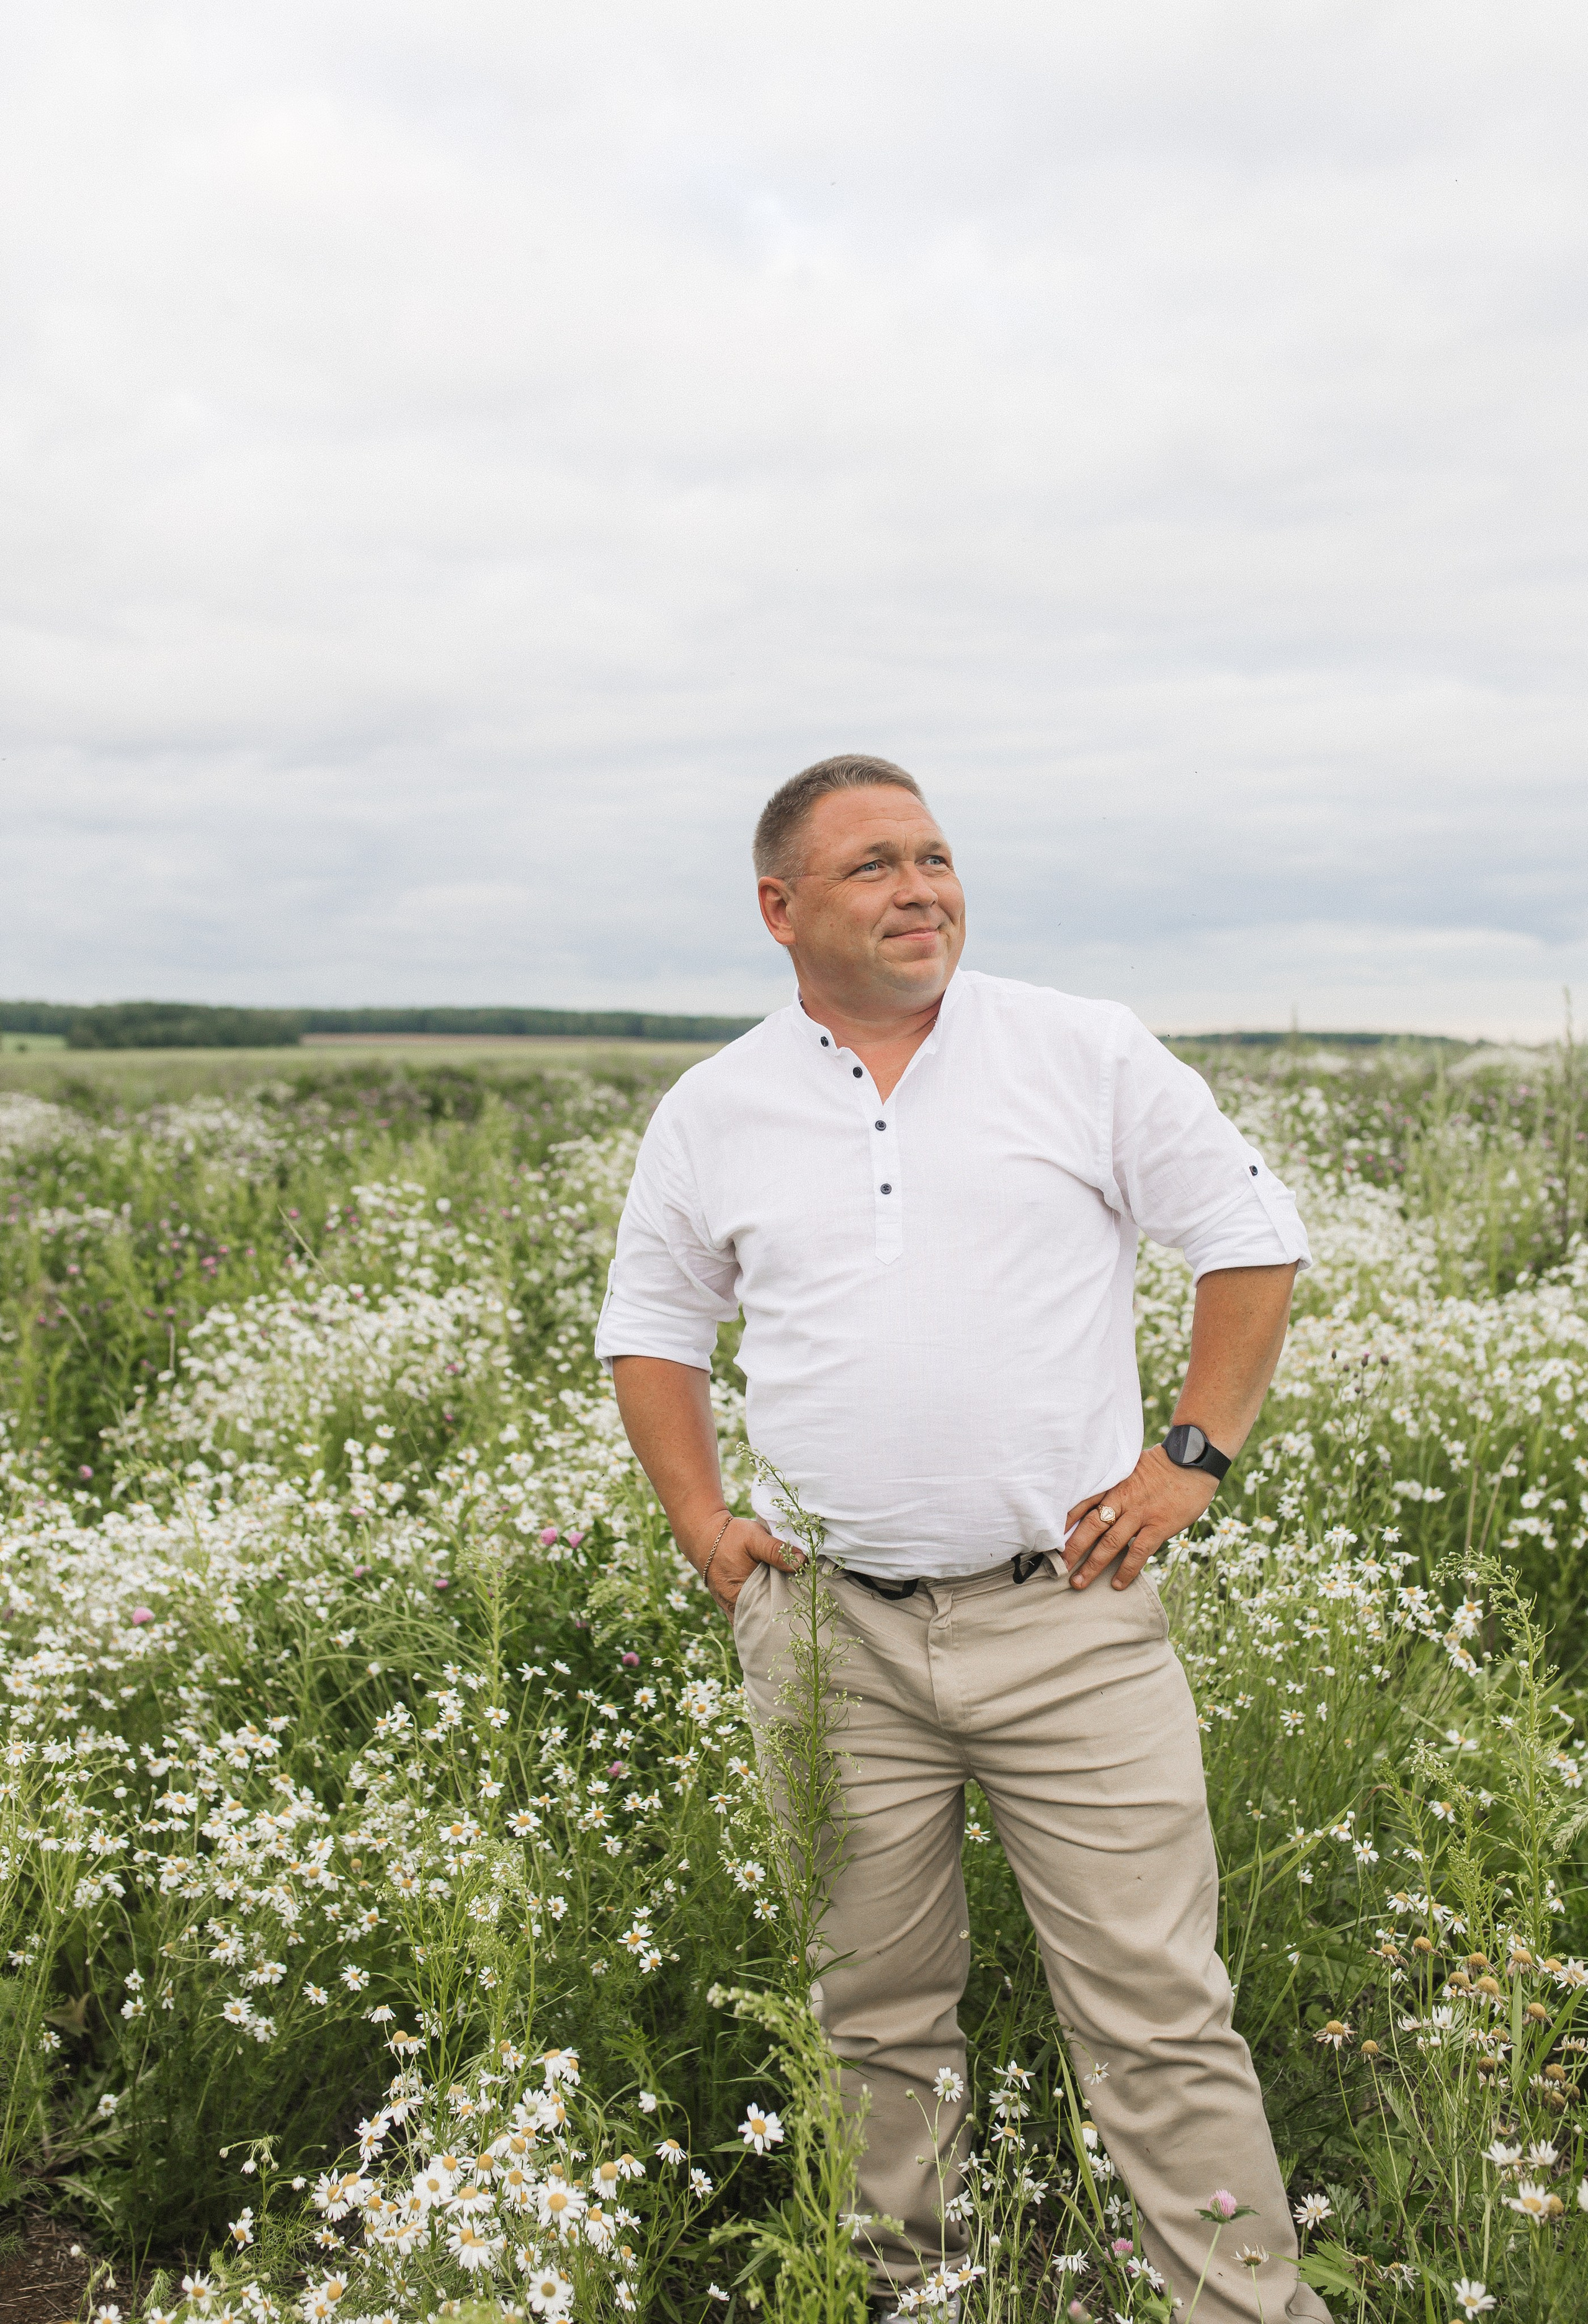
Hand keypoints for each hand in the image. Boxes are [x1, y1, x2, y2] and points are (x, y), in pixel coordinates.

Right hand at [696, 1514, 803, 1618]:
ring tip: (787, 1609)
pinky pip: (745, 1613)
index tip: (801, 1610)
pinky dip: (757, 1611)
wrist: (704, 1533)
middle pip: (759, 1621)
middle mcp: (732, 1606)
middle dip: (777, 1618)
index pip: (765, 1617)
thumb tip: (802, 1562)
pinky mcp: (728, 1600)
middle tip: (799, 1612)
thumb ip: (777, 1551)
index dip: (782, 1615)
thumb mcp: (755, 1538)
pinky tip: (770, 1605)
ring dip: (766, 1615)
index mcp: (739, 1595)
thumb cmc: (730, 1536)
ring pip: (752, 1618)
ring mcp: (728, 1605)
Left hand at [1063, 1445, 1216, 1590]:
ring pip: (1110, 1542)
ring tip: (1078, 1582)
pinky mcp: (1159, 1525)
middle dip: (1072, 1548)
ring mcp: (1140, 1513)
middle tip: (1057, 1567)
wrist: (1193, 1460)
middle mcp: (1122, 1499)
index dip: (1064, 1522)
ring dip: (1093, 1564)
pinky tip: (1117, 1584)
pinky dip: (1126, 1570)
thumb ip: (1115, 1484)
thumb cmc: (1162, 1465)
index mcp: (1113, 1484)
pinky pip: (1139, 1552)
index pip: (1082, 1503)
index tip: (1048, 1538)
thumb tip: (1098, 1501)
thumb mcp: (1131, 1467)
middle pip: (1090, 1526)